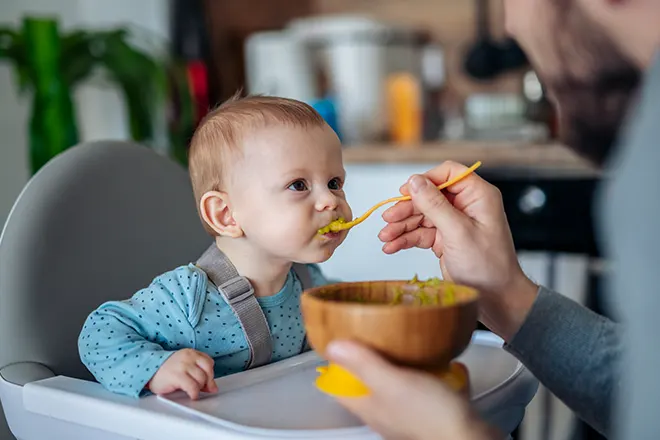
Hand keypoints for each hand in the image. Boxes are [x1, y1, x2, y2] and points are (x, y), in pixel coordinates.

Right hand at [147, 349, 217, 399]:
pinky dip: (195, 393)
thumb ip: (198, 372)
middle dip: (206, 382)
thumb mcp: (184, 367)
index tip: (206, 381)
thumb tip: (213, 387)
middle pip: (207, 371)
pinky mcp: (177, 376)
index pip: (209, 362)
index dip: (209, 374)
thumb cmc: (165, 370)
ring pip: (202, 379)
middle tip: (201, 388)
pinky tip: (191, 395)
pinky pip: (193, 387)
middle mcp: (188, 357)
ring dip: (199, 388)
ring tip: (193, 390)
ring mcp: (183, 365)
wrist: (147, 371)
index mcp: (191, 353)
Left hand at [326, 340, 498, 439]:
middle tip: (378, 332)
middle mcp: (387, 413)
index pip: (341, 386)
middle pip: (371, 383)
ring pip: (401, 386)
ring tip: (412, 341)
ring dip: (406, 364)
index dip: (338, 363)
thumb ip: (363, 364)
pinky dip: (438, 375)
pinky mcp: (435, 415)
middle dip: (373, 358)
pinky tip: (447, 361)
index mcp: (370, 407)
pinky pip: (432, 390)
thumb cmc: (430, 414)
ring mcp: (411, 416)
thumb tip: (332, 346)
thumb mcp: (391, 382)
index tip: (344, 337)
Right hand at [379, 161, 537, 340]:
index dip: (425, 180)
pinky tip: (392, 246)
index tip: (406, 192)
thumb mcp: (458, 232)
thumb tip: (414, 181)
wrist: (496, 299)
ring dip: (401, 225)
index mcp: (478, 196)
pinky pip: (420, 233)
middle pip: (428, 196)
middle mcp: (466, 206)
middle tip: (388, 219)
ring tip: (385, 238)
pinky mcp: (445, 239)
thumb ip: (435, 205)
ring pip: (421, 215)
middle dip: (406, 208)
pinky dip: (405, 239)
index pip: (448, 173)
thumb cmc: (488, 266)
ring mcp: (454, 223)